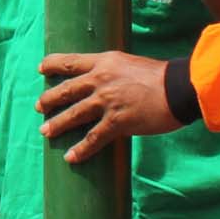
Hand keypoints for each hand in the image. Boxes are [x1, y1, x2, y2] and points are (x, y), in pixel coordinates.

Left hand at [36, 51, 181, 163]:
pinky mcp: (118, 122)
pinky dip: (80, 150)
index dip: (53, 64)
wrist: (180, 88)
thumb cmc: (163, 77)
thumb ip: (117, 72)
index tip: (41, 68)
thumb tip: (109, 83)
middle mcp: (101, 79)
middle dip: (49, 99)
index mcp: (105, 62)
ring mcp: (107, 101)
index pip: (71, 61)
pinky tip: (71, 158)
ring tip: (45, 132)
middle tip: (39, 107)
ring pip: (74, 114)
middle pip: (66, 89)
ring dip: (57, 124)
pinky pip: (93, 139)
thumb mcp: (132, 64)